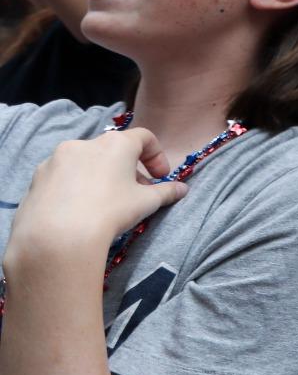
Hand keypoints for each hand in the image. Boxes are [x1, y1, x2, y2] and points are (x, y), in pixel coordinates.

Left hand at [2, 129, 185, 274]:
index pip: (144, 137)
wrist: (58, 236)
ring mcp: (56, 159)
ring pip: (86, 162)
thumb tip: (182, 189)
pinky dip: (75, 186)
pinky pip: (63, 176)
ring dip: (100, 176)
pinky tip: (79, 209)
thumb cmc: (110, 212)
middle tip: (136, 193)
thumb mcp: (146, 203)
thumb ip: (166, 192)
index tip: (160, 177)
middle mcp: (85, 143)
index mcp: (116, 144)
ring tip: (104, 202)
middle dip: (128, 169)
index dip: (157, 156)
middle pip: (113, 150)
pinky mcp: (38, 176)